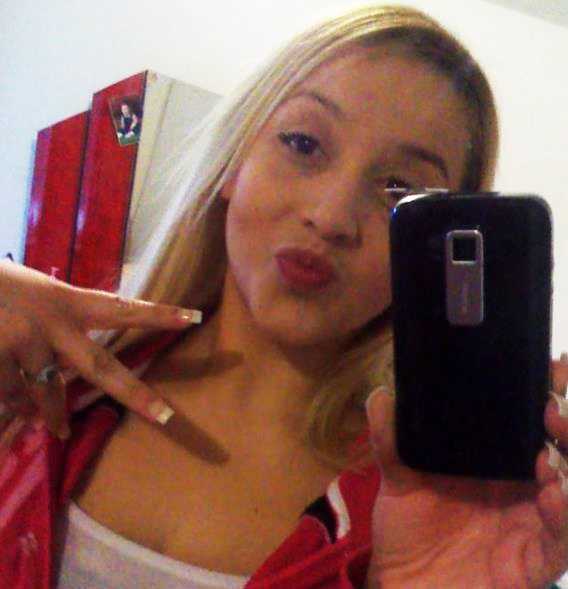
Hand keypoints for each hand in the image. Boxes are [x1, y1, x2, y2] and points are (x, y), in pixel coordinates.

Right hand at [0, 260, 199, 444]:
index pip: (123, 308)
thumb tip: (66, 371)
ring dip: (50, 416)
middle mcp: (53, 325)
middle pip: (102, 368)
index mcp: (67, 300)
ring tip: (58, 430)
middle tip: (167, 418)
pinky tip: (18, 419)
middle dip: (135, 394)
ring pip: (46, 396)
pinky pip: (11, 398)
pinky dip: (15, 409)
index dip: (158, 314)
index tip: (192, 316)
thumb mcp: (36, 292)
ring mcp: (24, 345)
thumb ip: (59, 324)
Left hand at [365, 356, 567, 587]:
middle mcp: (524, 484)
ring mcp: (534, 520)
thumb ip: (391, 437)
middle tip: (553, 401)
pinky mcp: (535, 558)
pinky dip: (563, 515)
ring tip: (551, 440)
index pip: (532, 419)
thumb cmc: (409, 528)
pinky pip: (561, 539)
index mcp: (498, 459)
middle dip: (566, 419)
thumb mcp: (398, 477)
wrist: (407, 585)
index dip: (549, 392)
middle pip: (562, 446)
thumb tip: (381, 393)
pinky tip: (552, 493)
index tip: (553, 365)